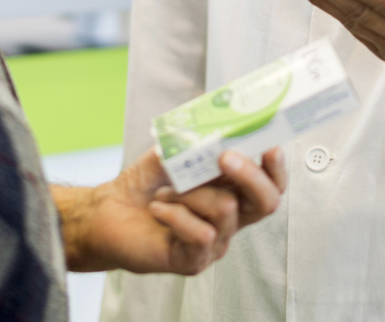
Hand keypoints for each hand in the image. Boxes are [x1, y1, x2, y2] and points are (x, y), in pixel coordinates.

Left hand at [54, 146, 286, 274]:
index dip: (276, 168)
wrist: (108, 213)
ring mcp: (214, 242)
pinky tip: (159, 209)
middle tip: (225, 156)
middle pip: (265, 202)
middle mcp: (229, 220)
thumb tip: (216, 123)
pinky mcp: (194, 260)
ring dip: (192, 193)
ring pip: (225, 211)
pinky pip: (200, 233)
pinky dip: (175, 214)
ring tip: (167, 191)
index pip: (270, 185)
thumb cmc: (143, 185)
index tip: (271, 146)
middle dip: (250, 175)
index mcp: (231, 192)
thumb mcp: (172, 152)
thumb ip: (196, 140)